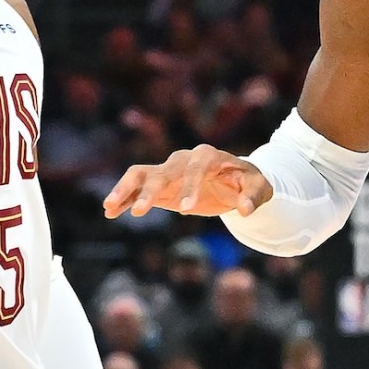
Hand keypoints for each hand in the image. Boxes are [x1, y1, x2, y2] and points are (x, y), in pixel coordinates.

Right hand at [103, 146, 269, 220]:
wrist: (234, 180)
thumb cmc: (248, 182)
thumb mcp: (259, 188)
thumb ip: (254, 197)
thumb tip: (244, 210)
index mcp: (209, 156)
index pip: (196, 167)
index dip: (190, 186)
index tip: (185, 210)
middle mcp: (184, 159)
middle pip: (163, 170)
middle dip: (150, 190)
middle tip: (139, 211)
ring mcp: (168, 170)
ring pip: (141, 174)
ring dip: (125, 189)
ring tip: (109, 206)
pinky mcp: (159, 184)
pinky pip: (137, 187)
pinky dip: (124, 197)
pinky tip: (110, 212)